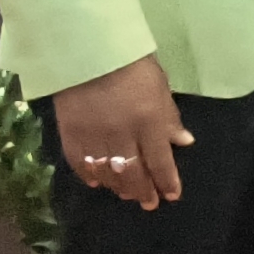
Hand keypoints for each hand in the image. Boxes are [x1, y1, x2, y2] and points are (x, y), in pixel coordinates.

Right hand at [50, 55, 192, 209]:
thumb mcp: (160, 87)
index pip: (160, 161)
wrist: (86, 50)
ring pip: (108, 173)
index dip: (167, 181)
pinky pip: (80, 163)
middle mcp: (121, 135)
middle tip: (149, 202)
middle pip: (134, 173)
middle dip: (144, 191)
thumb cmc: (132, 64)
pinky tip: (97, 182)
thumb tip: (184, 142)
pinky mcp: (69, 134)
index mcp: (148, 121)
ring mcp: (93, 136)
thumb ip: (170, 118)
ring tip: (127, 194)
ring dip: (119, 187)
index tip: (172, 195)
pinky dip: (90, 175)